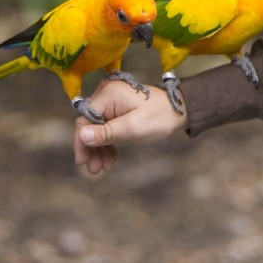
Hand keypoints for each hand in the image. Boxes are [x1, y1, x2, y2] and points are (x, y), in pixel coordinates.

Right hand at [73, 78, 188, 174]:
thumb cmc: (160, 118)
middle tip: (94, 169)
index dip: (82, 142)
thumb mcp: (132, 128)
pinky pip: (107, 125)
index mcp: (108, 94)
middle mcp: (107, 93)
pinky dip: (108, 141)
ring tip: (103, 166)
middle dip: (92, 147)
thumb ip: (106, 133)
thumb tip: (81, 135)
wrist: (180, 111)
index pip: (84, 119)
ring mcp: (113, 99)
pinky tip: (111, 156)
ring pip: (98, 127)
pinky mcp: (119, 106)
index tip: (83, 162)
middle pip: (90, 124)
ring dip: (100, 147)